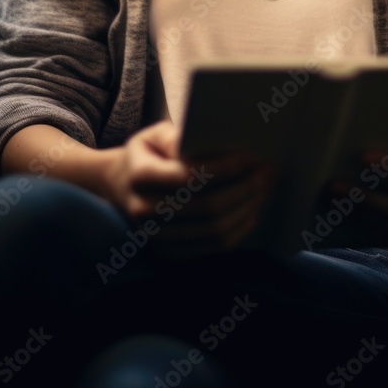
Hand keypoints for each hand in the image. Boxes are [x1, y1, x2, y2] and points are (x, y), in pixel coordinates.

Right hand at [101, 120, 279, 257]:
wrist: (119, 185)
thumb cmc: (146, 153)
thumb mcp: (155, 134)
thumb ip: (179, 136)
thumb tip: (213, 147)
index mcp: (139, 176)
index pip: (189, 176)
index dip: (224, 168)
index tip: (251, 157)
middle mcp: (144, 210)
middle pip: (207, 207)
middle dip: (244, 188)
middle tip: (269, 172)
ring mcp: (155, 238)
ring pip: (213, 231)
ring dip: (246, 209)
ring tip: (265, 189)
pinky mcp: (167, 253)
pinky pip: (210, 248)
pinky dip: (237, 230)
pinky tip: (252, 211)